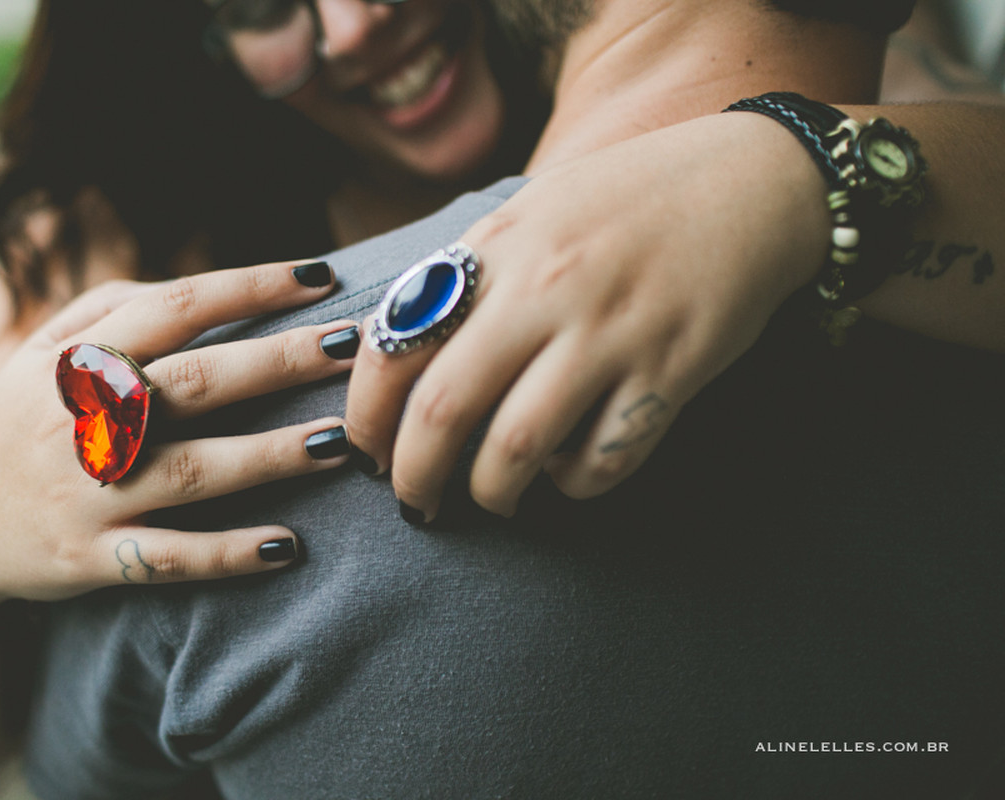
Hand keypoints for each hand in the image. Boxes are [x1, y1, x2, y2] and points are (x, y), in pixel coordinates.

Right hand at [0, 261, 356, 619]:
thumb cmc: (17, 426)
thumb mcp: (39, 355)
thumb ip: (111, 312)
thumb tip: (202, 288)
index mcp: (74, 360)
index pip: (174, 307)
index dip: (251, 288)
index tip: (322, 276)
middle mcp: (80, 422)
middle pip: (195, 382)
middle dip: (280, 360)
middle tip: (353, 346)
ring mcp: (87, 495)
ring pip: (192, 471)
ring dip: (271, 456)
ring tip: (342, 442)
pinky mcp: (90, 560)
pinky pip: (168, 558)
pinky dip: (226, 554)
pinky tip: (286, 546)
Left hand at [345, 113, 829, 518]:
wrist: (753, 181)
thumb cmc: (629, 201)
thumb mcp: (531, 210)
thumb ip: (467, 270)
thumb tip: (393, 345)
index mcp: (497, 246)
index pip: (394, 344)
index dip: (366, 415)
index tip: (367, 450)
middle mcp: (543, 288)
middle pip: (442, 410)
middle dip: (412, 475)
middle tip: (413, 502)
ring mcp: (608, 332)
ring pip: (517, 448)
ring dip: (492, 492)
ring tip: (494, 498)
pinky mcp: (670, 370)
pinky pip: (603, 459)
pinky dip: (576, 484)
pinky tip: (571, 471)